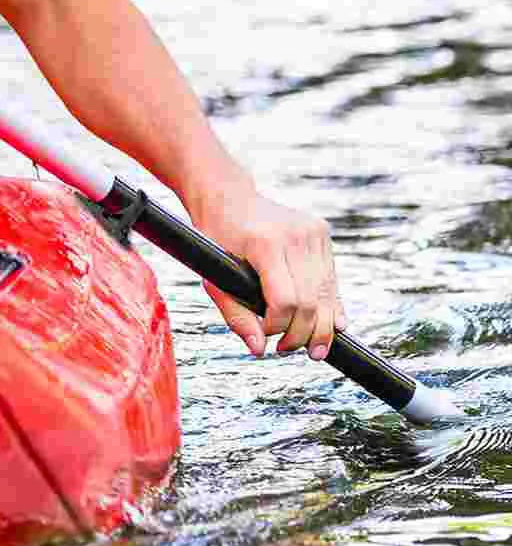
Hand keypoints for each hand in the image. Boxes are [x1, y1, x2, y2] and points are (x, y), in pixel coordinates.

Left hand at [185, 178, 344, 360]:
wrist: (227, 196)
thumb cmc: (216, 237)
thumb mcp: (213, 276)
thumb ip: (235, 315)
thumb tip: (259, 349)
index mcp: (265, 243)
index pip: (286, 301)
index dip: (279, 326)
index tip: (265, 334)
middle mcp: (295, 235)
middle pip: (311, 302)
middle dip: (301, 334)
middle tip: (286, 348)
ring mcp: (312, 231)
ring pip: (327, 294)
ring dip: (321, 327)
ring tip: (310, 348)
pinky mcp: (321, 231)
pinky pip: (331, 280)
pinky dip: (328, 305)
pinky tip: (328, 326)